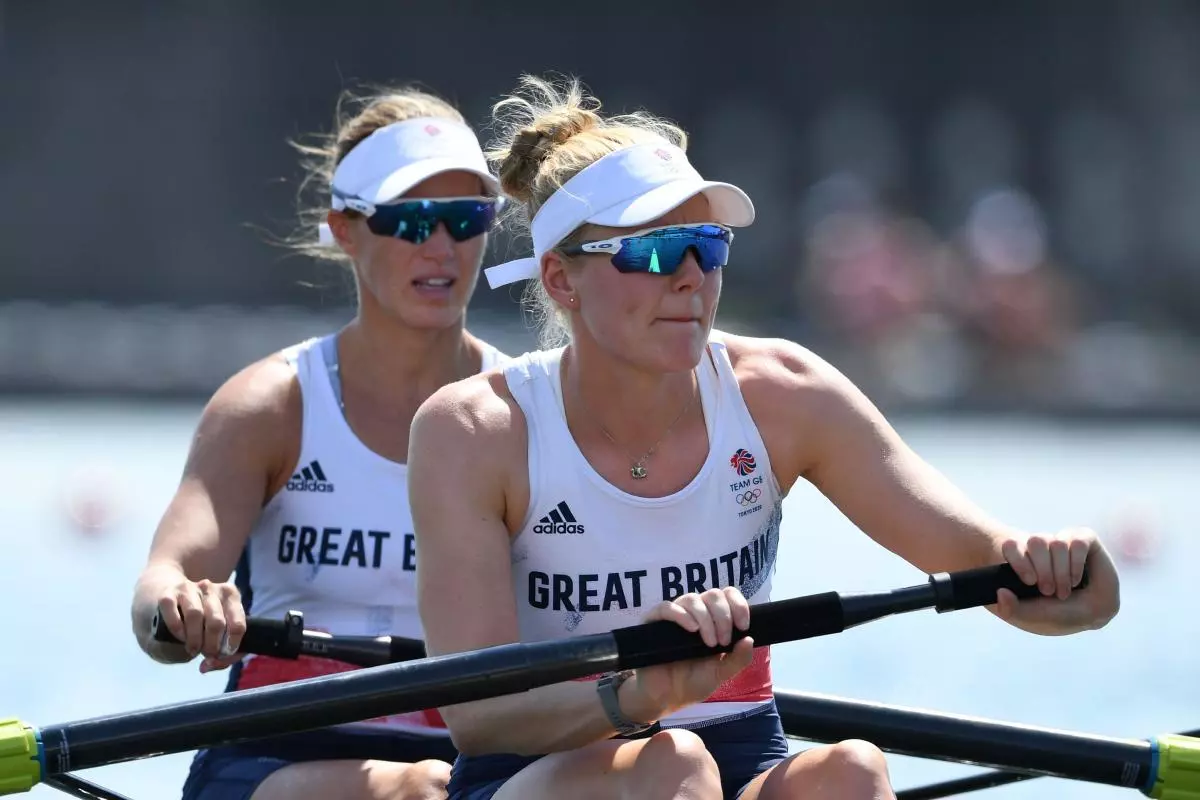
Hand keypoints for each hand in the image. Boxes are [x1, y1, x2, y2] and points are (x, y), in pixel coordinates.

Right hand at [154, 577, 246, 664]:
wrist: (170, 598)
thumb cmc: (201, 619)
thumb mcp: (219, 630)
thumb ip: (223, 653)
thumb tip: (209, 665)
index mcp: (230, 595)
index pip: (238, 625)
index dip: (230, 646)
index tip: (222, 654)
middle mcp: (211, 588)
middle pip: (217, 622)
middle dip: (212, 646)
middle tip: (206, 654)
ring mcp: (189, 589)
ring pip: (195, 615)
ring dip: (194, 639)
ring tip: (192, 649)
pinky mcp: (168, 595)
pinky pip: (174, 614)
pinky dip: (177, 630)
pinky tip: (179, 637)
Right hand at [619, 588, 755, 722]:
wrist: (665, 698)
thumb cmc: (692, 682)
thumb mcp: (721, 673)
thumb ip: (738, 659)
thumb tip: (749, 639)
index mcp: (713, 620)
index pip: (727, 596)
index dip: (738, 605)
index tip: (743, 626)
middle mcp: (694, 613)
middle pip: (713, 595)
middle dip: (723, 616)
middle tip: (722, 642)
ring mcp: (674, 616)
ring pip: (692, 599)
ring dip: (705, 618)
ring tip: (708, 642)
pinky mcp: (654, 622)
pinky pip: (666, 607)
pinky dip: (681, 614)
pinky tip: (691, 629)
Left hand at [993, 528, 1120, 635]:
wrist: (1093, 615)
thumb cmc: (1058, 613)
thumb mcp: (1031, 615)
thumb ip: (1011, 609)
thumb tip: (1000, 593)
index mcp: (1023, 558)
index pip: (1011, 544)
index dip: (1018, 560)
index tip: (1029, 582)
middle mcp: (1042, 547)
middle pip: (1035, 541)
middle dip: (1044, 570)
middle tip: (1048, 591)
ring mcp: (1062, 540)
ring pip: (1057, 544)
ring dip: (1062, 573)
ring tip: (1064, 591)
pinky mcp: (1084, 539)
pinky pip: (1078, 544)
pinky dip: (1077, 565)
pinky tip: (1076, 580)